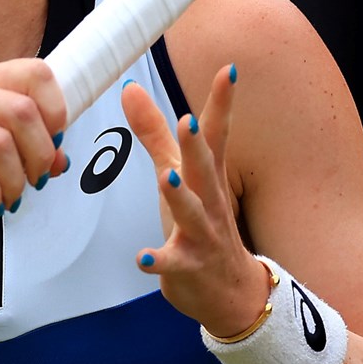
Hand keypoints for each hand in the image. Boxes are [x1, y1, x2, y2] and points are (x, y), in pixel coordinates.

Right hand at [0, 57, 69, 232]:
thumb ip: (22, 147)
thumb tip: (59, 160)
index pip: (35, 74)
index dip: (56, 110)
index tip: (55, 143)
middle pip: (22, 113)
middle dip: (39, 156)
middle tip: (36, 181)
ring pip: (0, 144)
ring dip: (15, 182)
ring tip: (10, 199)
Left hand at [122, 64, 272, 338]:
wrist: (233, 293)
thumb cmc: (203, 222)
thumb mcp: (180, 174)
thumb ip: (154, 132)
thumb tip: (129, 88)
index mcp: (208, 176)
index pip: (217, 135)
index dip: (222, 103)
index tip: (228, 70)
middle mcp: (210, 202)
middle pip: (206, 169)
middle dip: (197, 146)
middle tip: (188, 120)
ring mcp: (202, 235)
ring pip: (192, 213)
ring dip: (180, 197)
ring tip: (167, 178)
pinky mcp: (189, 267)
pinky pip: (173, 264)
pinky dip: (158, 261)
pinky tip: (142, 259)